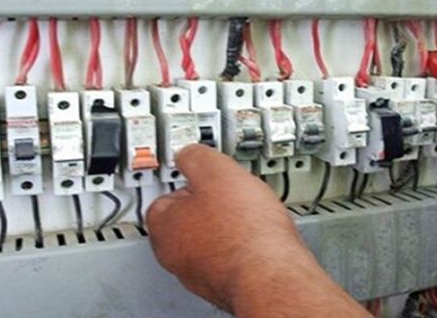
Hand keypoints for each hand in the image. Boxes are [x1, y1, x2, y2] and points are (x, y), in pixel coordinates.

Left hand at [146, 145, 366, 316]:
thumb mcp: (216, 171)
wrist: (274, 274)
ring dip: (229, 226)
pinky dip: (245, 245)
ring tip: (251, 214)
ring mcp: (205, 273)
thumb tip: (190, 153)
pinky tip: (261, 236)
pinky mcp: (232, 282)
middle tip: (230, 192)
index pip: (162, 197)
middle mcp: (178, 256)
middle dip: (210, 204)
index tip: (199, 173)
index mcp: (165, 227)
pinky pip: (233, 255)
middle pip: (187, 220)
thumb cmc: (245, 231)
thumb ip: (196, 156)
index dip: (185, 180)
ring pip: (212, 239)